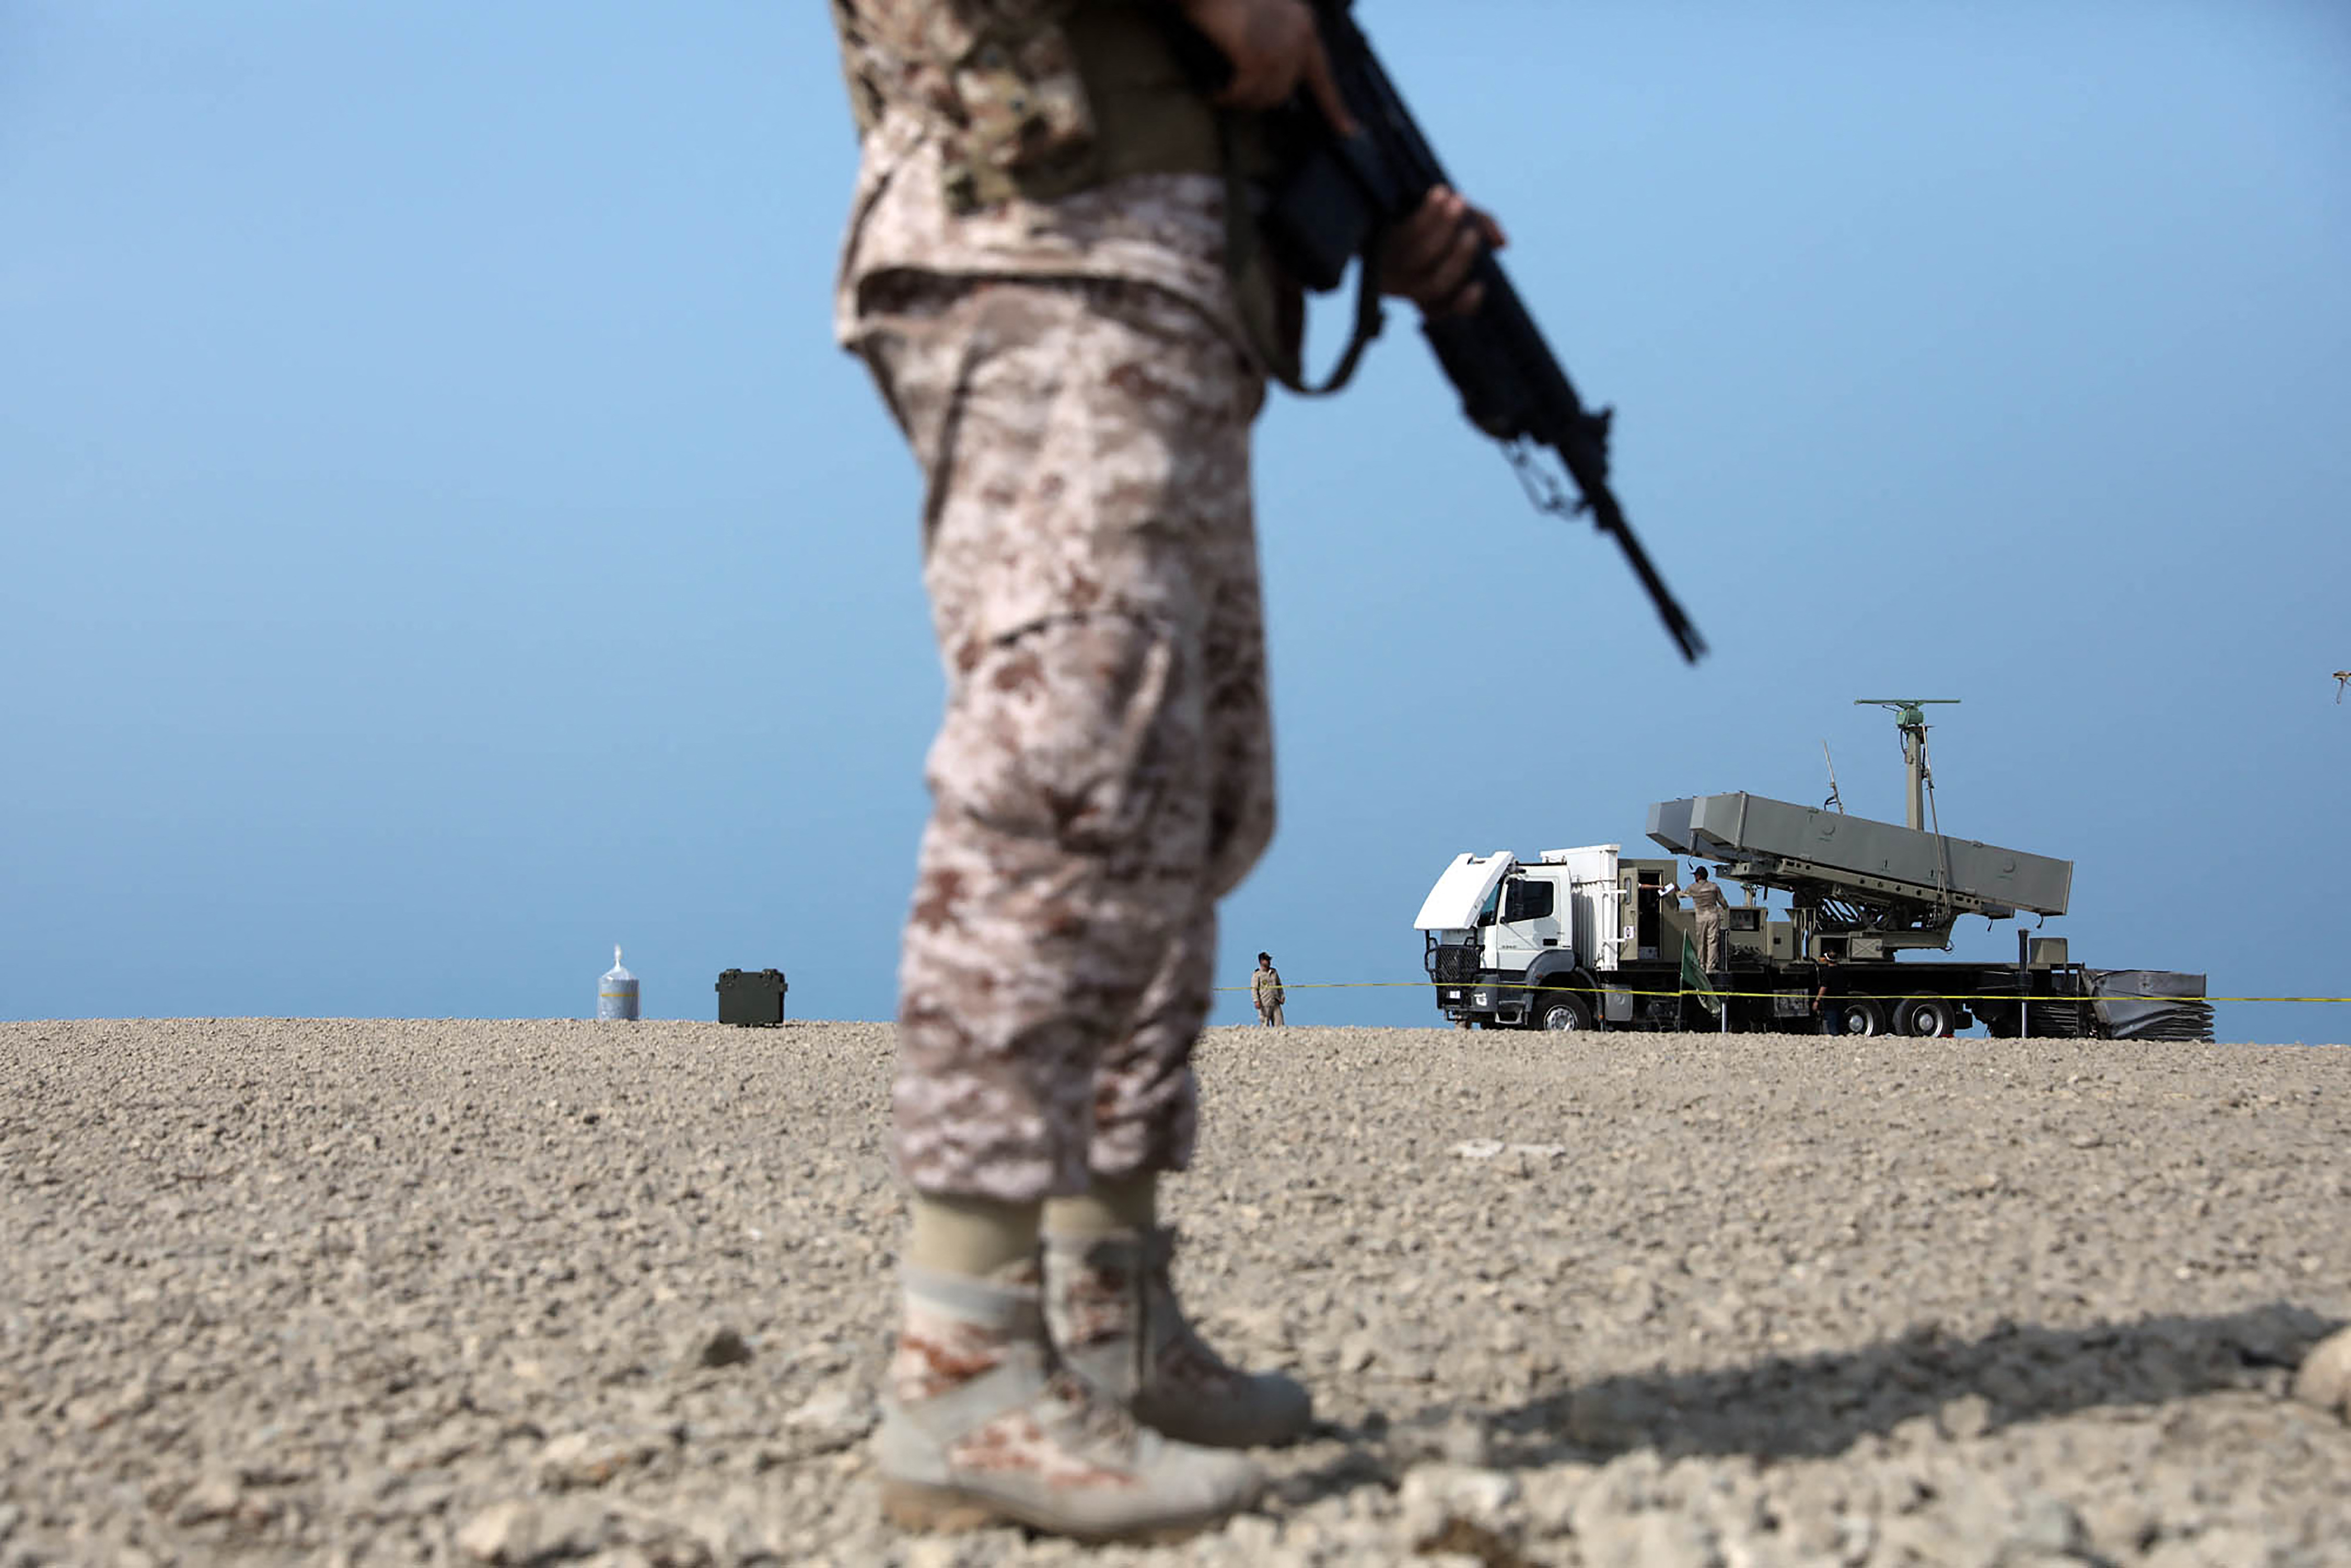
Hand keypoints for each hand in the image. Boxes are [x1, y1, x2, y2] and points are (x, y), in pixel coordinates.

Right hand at [1176, 0, 1355, 131]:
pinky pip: (1244, 94)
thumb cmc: (1227, 1)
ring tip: (1222, 90)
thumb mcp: (1263, 16)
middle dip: (1259, 98)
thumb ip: (1276, 42)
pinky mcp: (1258, 57)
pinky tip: (1215, 93)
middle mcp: (1299, 36)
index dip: (1334, 106)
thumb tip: (1275, 85)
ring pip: (1266, 97)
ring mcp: (1281, 48)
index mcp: (1304, 24)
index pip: (1323, 75)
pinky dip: (1227, 97)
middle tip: (1234, 93)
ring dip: (1242, 99)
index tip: (1348, 130)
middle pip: (1285, 91)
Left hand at [1379, 185, 1505, 315]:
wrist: (1373, 196)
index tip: (1478, 286)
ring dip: (1444, 228)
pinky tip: (1440, 193)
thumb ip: (1481, 228)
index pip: (1444, 309)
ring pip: (1420, 257)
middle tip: (1472, 233)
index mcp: (1423, 290)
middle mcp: (1403, 285)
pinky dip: (1428, 213)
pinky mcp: (1373, 244)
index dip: (1463, 305)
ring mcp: (1387, 266)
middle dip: (1459, 258)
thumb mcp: (1456, 221)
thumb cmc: (1422, 212)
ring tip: (1459, 201)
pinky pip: (1404, 232)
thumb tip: (1503, 243)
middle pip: (1436, 284)